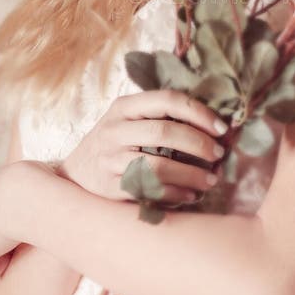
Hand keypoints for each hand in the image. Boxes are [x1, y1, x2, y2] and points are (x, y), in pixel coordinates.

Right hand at [61, 90, 228, 207]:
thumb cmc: (112, 146)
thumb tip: (214, 126)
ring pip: (158, 165)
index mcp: (123, 107)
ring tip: (210, 180)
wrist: (71, 178)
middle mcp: (114, 129)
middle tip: (218, 155)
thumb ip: (159, 118)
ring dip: (191, 174)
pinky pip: (148, 190)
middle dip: (198, 144)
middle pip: (165, 132)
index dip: (198, 112)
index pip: (167, 99)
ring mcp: (109, 159)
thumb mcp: (127, 122)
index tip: (222, 128)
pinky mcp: (109, 187)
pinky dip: (174, 193)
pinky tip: (189, 195)